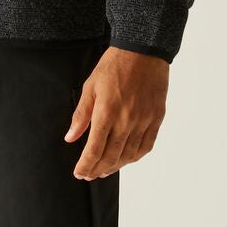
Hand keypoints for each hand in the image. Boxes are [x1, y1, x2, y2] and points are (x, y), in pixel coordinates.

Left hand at [66, 47, 167, 178]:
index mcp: (107, 113)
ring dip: (115, 166)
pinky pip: (146, 146)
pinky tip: (126, 159)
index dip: (86, 165)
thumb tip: (70, 138)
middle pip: (111, 157)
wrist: (143, 51)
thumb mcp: (90, 87)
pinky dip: (135, 157)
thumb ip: (81, 116)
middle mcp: (127, 121)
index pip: (94, 150)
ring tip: (104, 170)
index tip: (79, 173)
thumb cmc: (114, 66)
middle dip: (97, 170)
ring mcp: (144, 121)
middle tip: (89, 175)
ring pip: (129, 155)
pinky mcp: (156, 119)